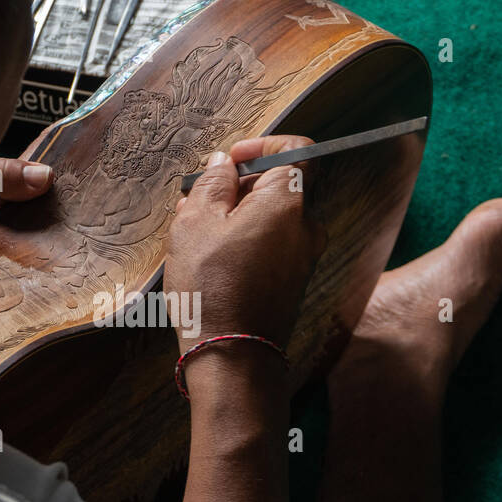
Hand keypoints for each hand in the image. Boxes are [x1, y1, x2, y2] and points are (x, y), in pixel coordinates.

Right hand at [164, 136, 325, 354]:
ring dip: (236, 216)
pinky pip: (271, 245)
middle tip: (199, 199)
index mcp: (288, 202)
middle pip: (279, 186)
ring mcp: (303, 256)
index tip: (231, 158)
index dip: (262, 146)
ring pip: (271, 218)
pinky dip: (246, 240)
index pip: (296, 151)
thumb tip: (222, 164)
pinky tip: (211, 257)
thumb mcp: (195, 223)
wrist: (232, 355)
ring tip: (195, 231)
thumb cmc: (212, 286)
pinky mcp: (293, 280)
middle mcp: (306, 227)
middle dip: (239, 186)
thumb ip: (213, 184)